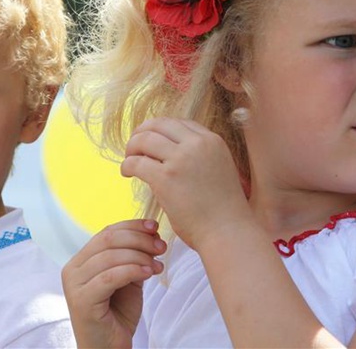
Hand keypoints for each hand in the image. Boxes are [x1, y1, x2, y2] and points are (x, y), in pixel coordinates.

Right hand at [61, 219, 165, 347]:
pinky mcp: (82, 301)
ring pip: (110, 257)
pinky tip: (148, 273)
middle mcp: (72, 269)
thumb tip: (150, 232)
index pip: (106, 232)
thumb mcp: (127, 278)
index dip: (132, 226)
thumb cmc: (117, 314)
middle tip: (160, 247)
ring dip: (140, 256)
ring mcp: (74, 285)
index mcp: (81, 260)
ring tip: (157, 265)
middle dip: (139, 240)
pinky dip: (132, 271)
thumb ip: (132, 256)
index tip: (154, 227)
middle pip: (108, 240)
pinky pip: (110, 277)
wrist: (109, 348)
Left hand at [122, 117, 252, 251]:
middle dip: (142, 133)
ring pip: (144, 139)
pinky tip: (127, 173)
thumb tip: (173, 153)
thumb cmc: (224, 210)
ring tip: (129, 160)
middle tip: (134, 146)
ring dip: (132, 147)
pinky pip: (136, 162)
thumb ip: (200, 156)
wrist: (228, 232)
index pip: (178, 123)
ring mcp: (181, 159)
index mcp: (212, 140)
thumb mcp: (220, 169)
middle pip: (159, 124)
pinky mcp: (166, 177)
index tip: (151, 140)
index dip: (160, 129)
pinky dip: (127, 165)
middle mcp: (197, 144)